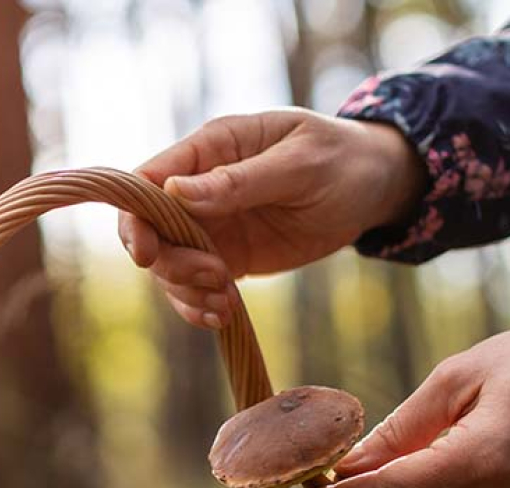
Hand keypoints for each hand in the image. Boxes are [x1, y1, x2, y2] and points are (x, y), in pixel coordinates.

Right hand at [118, 109, 424, 328]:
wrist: (374, 188)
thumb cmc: (341, 160)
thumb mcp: (300, 164)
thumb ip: (239, 179)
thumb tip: (174, 192)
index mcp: (211, 148)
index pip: (147, 180)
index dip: (136, 218)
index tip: (148, 255)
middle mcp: (198, 187)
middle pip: (149, 230)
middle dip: (168, 263)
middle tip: (214, 278)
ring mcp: (210, 225)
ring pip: (168, 265)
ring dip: (187, 290)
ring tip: (226, 303)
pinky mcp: (226, 257)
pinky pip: (193, 286)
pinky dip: (199, 306)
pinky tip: (225, 316)